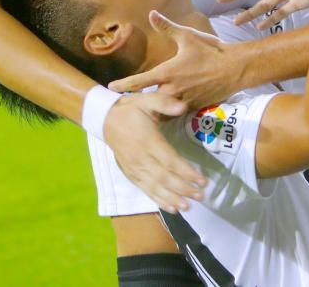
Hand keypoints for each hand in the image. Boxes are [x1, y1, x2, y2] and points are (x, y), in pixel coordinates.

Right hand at [103, 89, 205, 212]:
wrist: (105, 119)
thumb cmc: (130, 109)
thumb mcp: (147, 99)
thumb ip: (165, 102)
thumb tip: (183, 106)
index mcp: (148, 140)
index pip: (170, 160)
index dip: (186, 172)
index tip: (202, 180)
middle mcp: (141, 158)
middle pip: (165, 177)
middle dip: (184, 189)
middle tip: (201, 196)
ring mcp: (135, 168)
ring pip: (155, 187)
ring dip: (172, 198)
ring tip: (188, 207)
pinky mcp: (130, 174)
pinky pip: (145, 190)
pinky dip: (159, 200)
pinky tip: (172, 209)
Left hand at [108, 11, 247, 109]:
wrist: (236, 69)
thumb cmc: (211, 51)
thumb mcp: (187, 37)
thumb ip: (167, 28)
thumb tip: (152, 13)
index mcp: (166, 73)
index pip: (138, 82)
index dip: (123, 85)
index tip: (111, 88)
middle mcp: (171, 90)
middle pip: (149, 98)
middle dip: (142, 99)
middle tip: (132, 99)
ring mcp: (183, 101)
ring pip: (163, 107)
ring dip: (157, 105)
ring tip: (149, 107)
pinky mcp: (194, 107)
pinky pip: (177, 110)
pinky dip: (172, 108)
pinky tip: (170, 107)